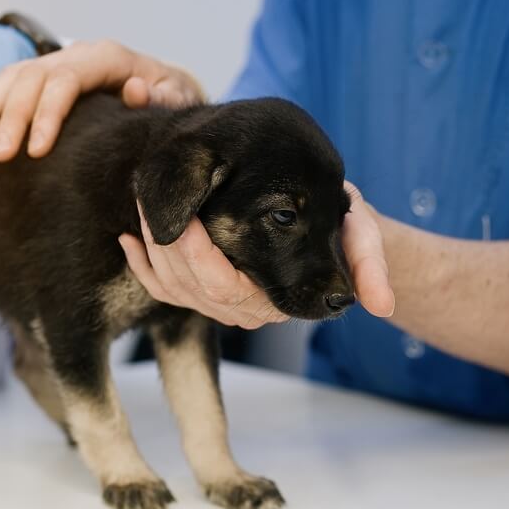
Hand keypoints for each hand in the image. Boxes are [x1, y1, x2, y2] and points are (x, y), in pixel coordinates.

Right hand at [0, 40, 205, 160]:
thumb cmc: (169, 98)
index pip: (66, 81)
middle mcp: (76, 55)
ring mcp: (57, 62)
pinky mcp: (46, 74)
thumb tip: (135, 89)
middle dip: (11, 117)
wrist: (165, 87)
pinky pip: (7, 78)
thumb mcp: (174, 98)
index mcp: (106, 58)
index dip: (46, 114)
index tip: (35, 151)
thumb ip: (159, 97)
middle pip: (32, 79)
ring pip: (13, 76)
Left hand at [118, 183, 395, 328]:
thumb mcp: (361, 233)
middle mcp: (247, 309)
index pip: (227, 287)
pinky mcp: (200, 294)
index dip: (199, 255)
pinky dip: (142, 266)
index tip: (185, 219)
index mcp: (279, 299)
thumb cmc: (340, 225)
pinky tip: (128, 236)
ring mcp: (221, 306)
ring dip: (151, 250)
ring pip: (172, 290)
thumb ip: (371, 263)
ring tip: (140, 205)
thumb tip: (380, 306)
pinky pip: (162, 292)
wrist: (325, 227)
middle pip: (191, 289)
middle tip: (149, 199)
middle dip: (166, 246)